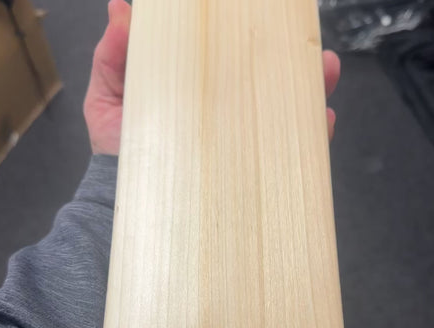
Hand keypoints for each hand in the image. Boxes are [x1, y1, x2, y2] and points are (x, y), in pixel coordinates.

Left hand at [84, 0, 340, 155]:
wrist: (128, 202)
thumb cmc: (117, 151)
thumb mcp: (107, 98)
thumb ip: (114, 57)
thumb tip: (121, 9)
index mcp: (195, 91)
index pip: (226, 61)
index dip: (244, 40)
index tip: (263, 17)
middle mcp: (222, 114)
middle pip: (262, 82)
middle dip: (289, 59)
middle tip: (306, 41)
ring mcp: (238, 144)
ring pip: (282, 113)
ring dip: (309, 90)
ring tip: (326, 69)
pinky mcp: (247, 174)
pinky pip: (286, 155)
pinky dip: (309, 138)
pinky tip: (322, 121)